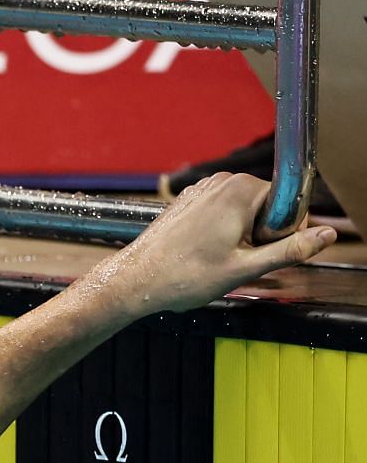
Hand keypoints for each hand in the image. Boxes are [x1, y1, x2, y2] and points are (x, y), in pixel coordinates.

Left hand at [96, 172, 336, 316]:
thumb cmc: (182, 277)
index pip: (289, 205)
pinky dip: (221, 234)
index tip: (255, 252)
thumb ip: (291, 249)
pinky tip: (201, 252)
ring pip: (246, 213)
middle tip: (232, 259)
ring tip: (214, 257)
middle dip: (260, 235)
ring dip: (241, 237)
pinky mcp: (191, 200)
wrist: (134, 282)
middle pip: (268, 207)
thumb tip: (328, 235)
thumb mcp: (245, 268)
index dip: (279, 234)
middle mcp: (223, 180)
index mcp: (241, 189)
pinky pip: (224, 214)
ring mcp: (204, 188)